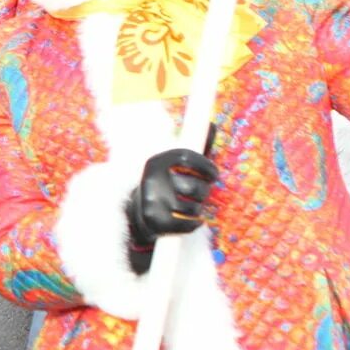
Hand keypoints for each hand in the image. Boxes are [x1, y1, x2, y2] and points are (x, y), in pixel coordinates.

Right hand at [125, 148, 219, 268]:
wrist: (136, 212)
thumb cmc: (164, 183)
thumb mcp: (172, 163)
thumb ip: (194, 144)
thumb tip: (212, 124)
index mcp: (155, 162)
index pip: (186, 157)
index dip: (206, 166)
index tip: (214, 174)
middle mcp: (152, 181)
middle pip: (193, 187)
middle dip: (203, 191)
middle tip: (202, 191)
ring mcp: (153, 203)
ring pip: (192, 207)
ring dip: (198, 208)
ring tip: (193, 205)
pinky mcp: (156, 222)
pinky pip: (188, 225)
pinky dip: (195, 223)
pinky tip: (194, 220)